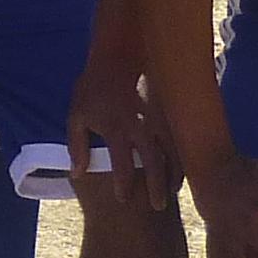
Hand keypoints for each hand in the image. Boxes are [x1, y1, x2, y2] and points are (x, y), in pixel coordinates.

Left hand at [61, 36, 166, 194]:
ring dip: (173, 173)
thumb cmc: (93, 86)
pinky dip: (180, 155)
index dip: (123, 184)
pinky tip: (180, 167)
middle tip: (156, 205)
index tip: (123, 199)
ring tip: (172, 191)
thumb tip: (77, 173)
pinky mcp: (167, 111)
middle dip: (156, 186)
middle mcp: (139, 125)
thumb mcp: (76, 114)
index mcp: (116, 127)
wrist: (119, 51)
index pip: (122, 163)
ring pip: (172, 151)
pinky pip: (178, 138)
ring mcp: (157, 117)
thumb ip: (76, 145)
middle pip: (153, 162)